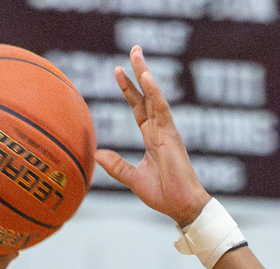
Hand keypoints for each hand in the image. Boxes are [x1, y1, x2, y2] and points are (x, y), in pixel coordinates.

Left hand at [95, 46, 208, 224]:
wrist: (181, 207)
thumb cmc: (163, 195)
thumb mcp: (133, 179)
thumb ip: (116, 165)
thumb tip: (97, 155)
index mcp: (152, 138)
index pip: (138, 108)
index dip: (128, 90)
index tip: (117, 72)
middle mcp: (160, 130)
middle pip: (146, 95)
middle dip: (138, 72)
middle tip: (132, 50)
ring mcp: (166, 131)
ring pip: (154, 96)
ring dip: (144, 74)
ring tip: (136, 53)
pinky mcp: (171, 136)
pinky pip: (162, 109)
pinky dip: (154, 92)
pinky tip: (146, 77)